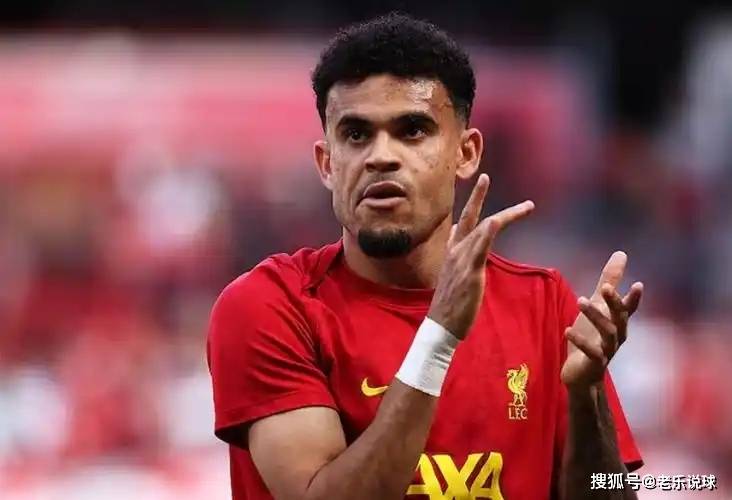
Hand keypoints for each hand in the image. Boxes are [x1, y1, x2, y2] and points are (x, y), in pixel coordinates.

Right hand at [428, 174, 533, 339]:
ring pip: (483, 229)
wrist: (441, 326)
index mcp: (451, 255)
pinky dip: (487, 231)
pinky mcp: (470, 270)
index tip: (477, 194)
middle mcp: (455, 253)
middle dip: (477, 196)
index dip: (470, 210)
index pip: (460, 227)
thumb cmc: (450, 309)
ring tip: (527, 206)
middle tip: (484, 177)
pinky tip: (495, 220)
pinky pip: (480, 246)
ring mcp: (462, 260)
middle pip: (468, 218)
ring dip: (506, 215)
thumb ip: (460, 268)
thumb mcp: (454, 283)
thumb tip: (463, 260)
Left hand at [560, 251, 643, 390]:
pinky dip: (581, 341)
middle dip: (614, 303)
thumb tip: (621, 254)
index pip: (628, 308)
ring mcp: (607, 351)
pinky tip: (567, 330)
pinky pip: (591, 352)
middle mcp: (616, 336)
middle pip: (620, 318)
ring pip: (607, 333)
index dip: (633, 298)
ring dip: (595, 316)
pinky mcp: (594, 364)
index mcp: (618, 322)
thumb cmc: (591, 337)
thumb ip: (608, 282)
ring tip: (580, 301)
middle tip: (605, 287)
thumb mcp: (597, 306)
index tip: (638, 284)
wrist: (582, 376)